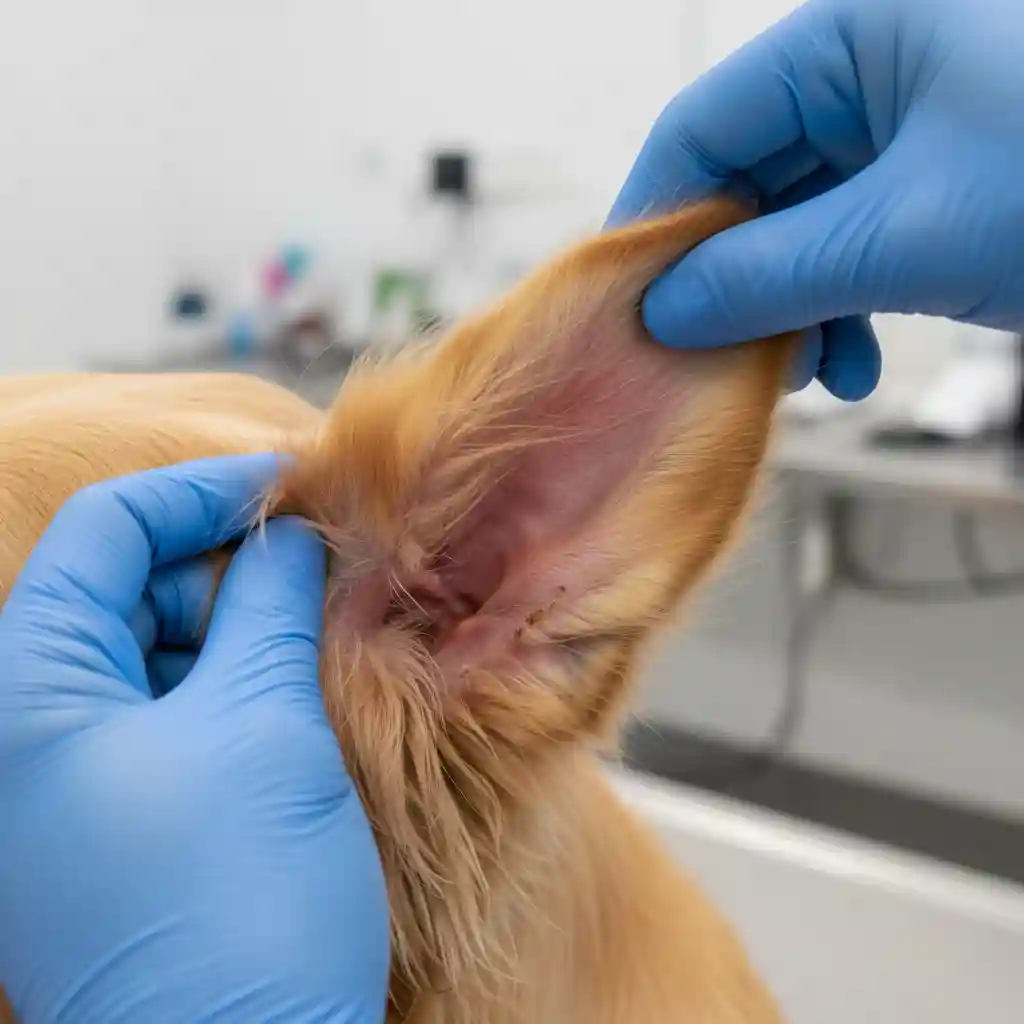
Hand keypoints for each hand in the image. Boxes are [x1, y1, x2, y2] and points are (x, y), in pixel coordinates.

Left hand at [0, 456, 388, 1023]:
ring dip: (239, 620)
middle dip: (225, 560)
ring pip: (156, 646)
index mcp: (28, 691)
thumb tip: (291, 533)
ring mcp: (73, 776)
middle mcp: (31, 727)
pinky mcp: (122, 812)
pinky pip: (174, 707)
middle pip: (127, 585)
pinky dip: (235, 677)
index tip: (292, 481)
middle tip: (321, 557)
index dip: (203, 490)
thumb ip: (269, 602)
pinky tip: (298, 679)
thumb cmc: (238, 898)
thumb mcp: (262, 720)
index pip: (107, 529)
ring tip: (318, 620)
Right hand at [610, 0, 1023, 399]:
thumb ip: (764, 273)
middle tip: (716, 361)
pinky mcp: (935, 182)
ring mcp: (905, 127)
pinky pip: (849, 247)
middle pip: (748, 185)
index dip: (657, 222)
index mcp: (855, 31)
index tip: (631, 307)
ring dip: (788, 313)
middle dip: (732, 286)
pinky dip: (840, 312)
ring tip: (805, 376)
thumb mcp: (904, 235)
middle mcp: (871, 69)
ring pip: (796, 228)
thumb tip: (664, 309)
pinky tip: (856, 363)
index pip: (705, 126)